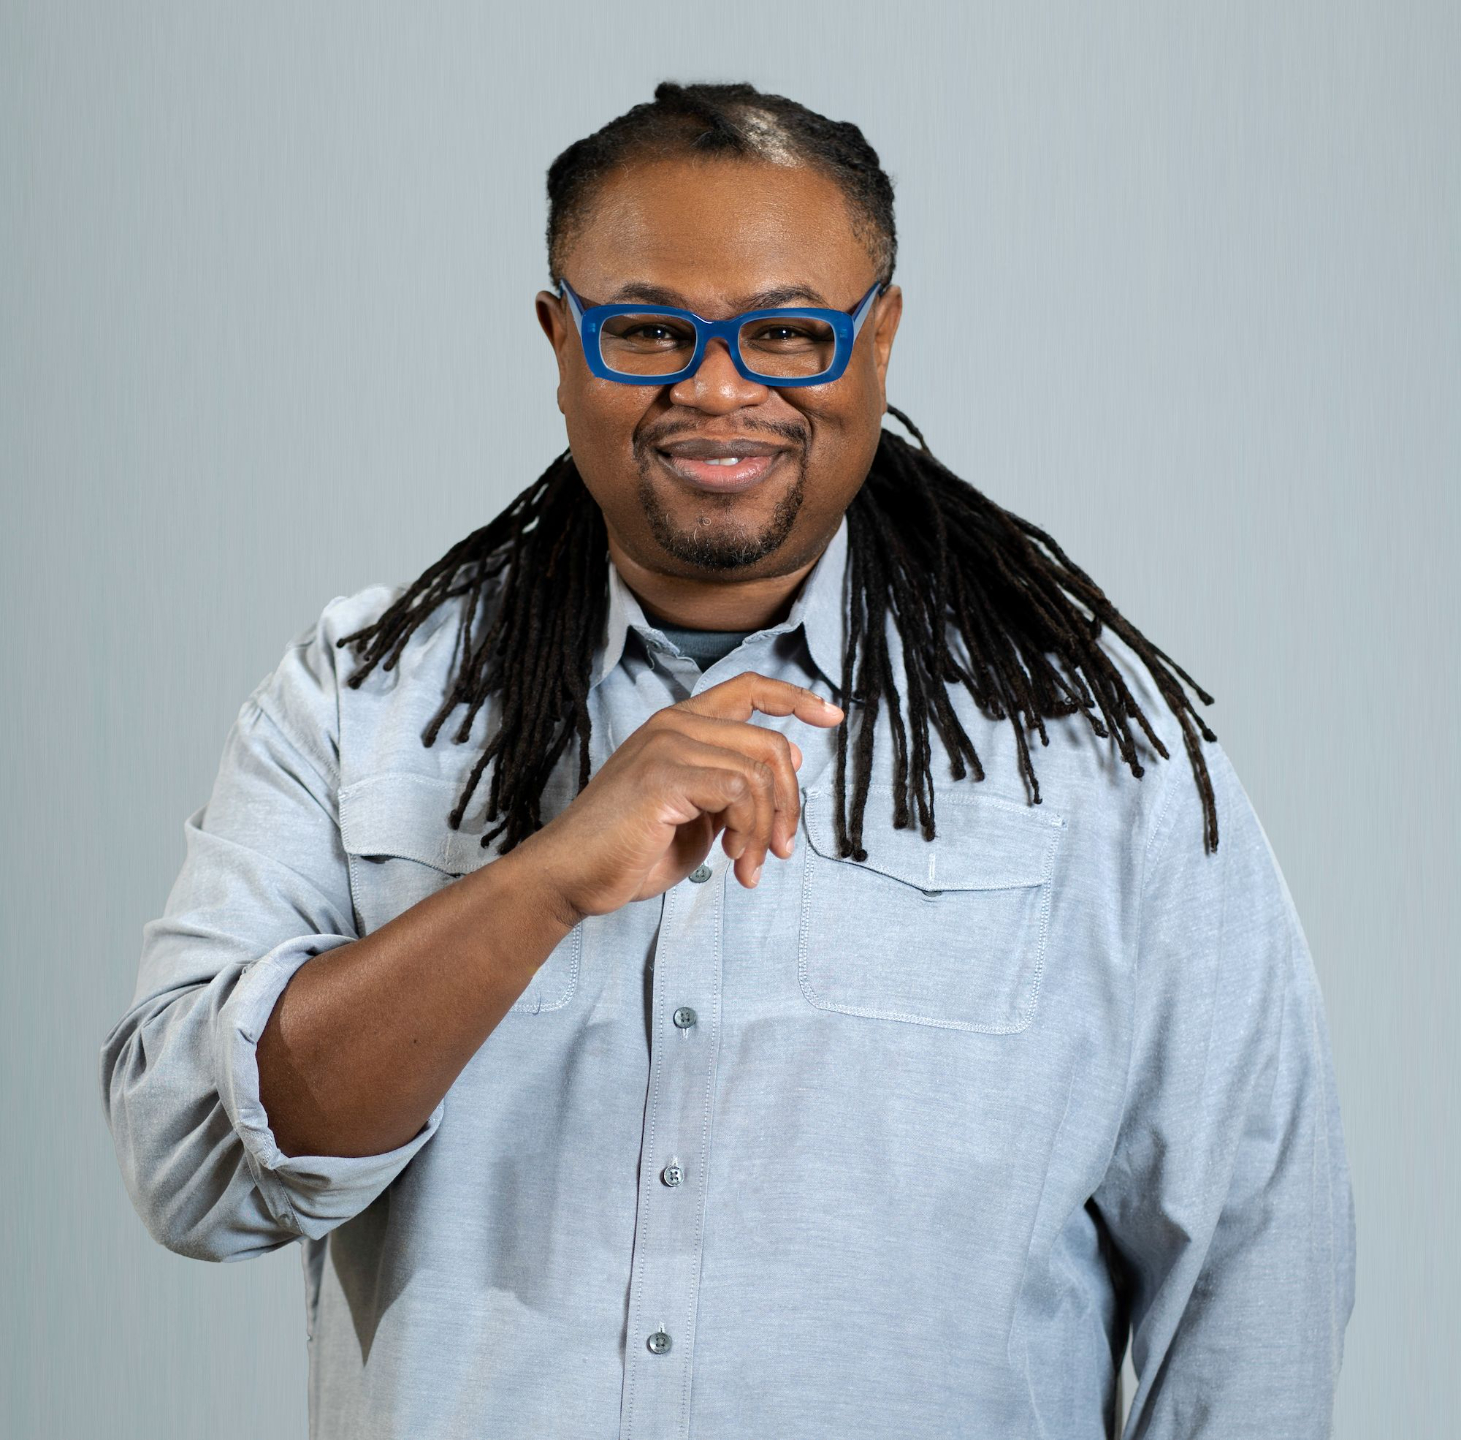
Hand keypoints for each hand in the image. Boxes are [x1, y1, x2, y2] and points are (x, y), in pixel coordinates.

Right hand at [516, 671, 843, 919]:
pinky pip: (740, 792)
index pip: (748, 687)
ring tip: (748, 865)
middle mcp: (674, 723)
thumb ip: (734, 787)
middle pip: (770, 741)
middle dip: (788, 802)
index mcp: (679, 725)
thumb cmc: (628, 850)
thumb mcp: (698, 815)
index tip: (831, 715)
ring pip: (760, 771)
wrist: (571, 875)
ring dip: (766, 829)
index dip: (795, 697)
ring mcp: (668, 743)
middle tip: (780, 850)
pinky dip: (748, 831)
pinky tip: (731, 860)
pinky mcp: (665, 773)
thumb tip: (789, 761)